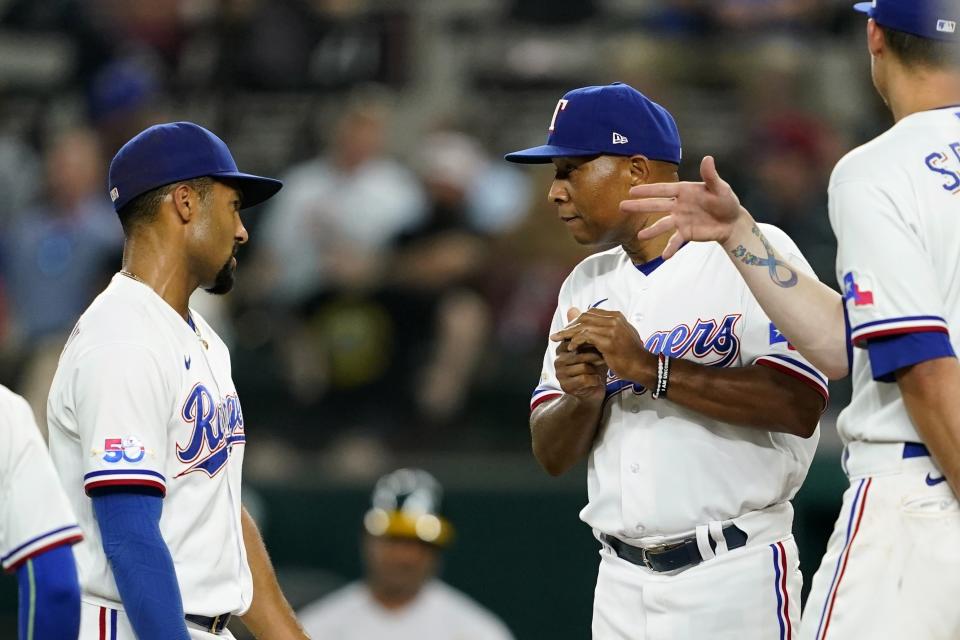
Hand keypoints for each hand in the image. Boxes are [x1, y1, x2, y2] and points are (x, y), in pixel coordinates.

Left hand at [550, 307, 652, 384]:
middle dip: (569, 325)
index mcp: (617, 316)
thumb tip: (590, 327)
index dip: (576, 320)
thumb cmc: (628, 355)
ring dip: (568, 333)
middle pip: (584, 317)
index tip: (566, 329)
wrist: (641, 366)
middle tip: (558, 334)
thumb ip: (601, 330)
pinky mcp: (608, 340)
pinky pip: (585, 336)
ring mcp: (612, 328)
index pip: (590, 313)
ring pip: (583, 326)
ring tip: (558, 340)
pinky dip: (576, 341)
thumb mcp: (615, 338)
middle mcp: (614, 319)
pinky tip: (571, 348)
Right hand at [619, 156, 746, 258]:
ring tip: (639, 236)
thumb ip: (711, 176)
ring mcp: (680, 220)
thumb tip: (707, 158)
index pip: (662, 189)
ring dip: (651, 231)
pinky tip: (664, 257)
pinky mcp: (686, 233)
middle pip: (656, 206)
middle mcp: (678, 205)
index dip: (647, 190)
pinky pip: (675, 241)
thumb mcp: (720, 188)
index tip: (632, 191)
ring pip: (662, 225)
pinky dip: (670, 248)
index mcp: (684, 191)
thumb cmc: (726, 201)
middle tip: (622, 207)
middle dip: (639, 206)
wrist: (731, 222)